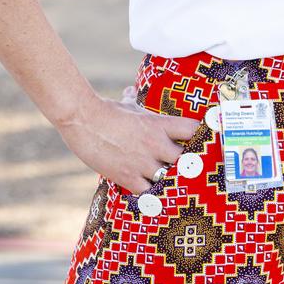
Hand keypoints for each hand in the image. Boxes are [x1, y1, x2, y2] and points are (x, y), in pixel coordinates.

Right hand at [57, 90, 200, 194]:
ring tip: (164, 179)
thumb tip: (131, 92)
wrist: (82, 119)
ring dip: (167, 179)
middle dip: (184, 163)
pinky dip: (149, 191)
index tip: (200, 140)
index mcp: (160, 124)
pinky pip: (148, 191)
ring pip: (169, 178)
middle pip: (186, 160)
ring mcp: (143, 163)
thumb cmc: (106, 110)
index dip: (199, 136)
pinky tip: (146, 187)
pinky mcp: (128, 177)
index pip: (193, 130)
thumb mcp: (129, 105)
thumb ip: (137, 103)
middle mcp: (156, 144)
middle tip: (182, 165)